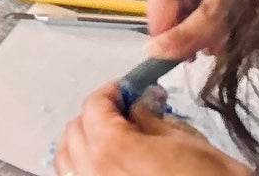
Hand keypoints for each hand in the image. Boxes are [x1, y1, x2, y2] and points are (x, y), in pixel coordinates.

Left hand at [54, 83, 247, 175]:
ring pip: (67, 158)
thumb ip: (153, 120)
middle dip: (97, 116)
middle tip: (124, 113)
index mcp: (115, 150)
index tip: (124, 91)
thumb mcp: (190, 145)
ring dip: (83, 141)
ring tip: (111, 138)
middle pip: (76, 130)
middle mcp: (96, 174)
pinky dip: (83, 167)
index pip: (94, 108)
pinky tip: (106, 165)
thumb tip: (140, 104)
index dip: (110, 94)